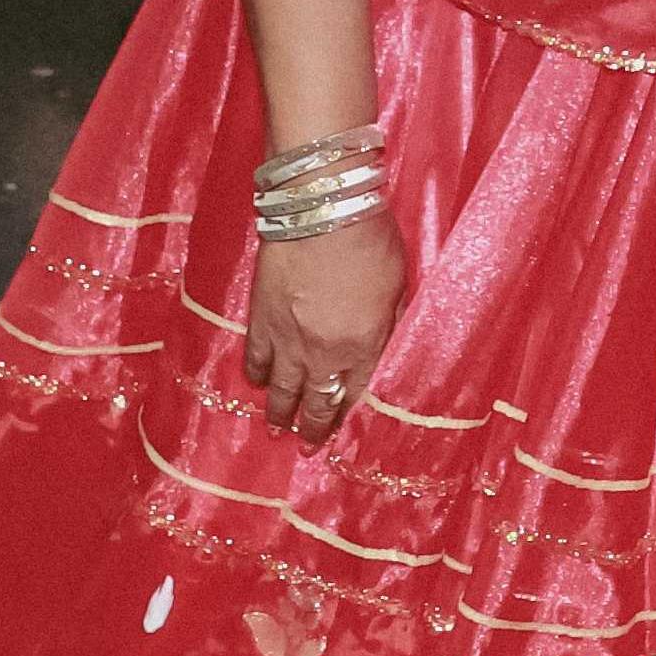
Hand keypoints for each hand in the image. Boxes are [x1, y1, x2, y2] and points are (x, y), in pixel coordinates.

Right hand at [244, 217, 403, 434]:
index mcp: (365, 346)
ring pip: (283, 388)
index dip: (349, 418)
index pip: (357, 395)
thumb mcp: (399, 286)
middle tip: (307, 448)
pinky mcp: (261, 317)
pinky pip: (256, 357)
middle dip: (313, 429)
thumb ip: (391, 323)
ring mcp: (288, 337)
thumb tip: (388, 346)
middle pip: (318, 401)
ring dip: (280, 413)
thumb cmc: (370, 239)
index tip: (343, 435)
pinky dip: (257, 374)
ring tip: (276, 430)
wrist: (321, 206)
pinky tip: (258, 383)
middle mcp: (325, 352)